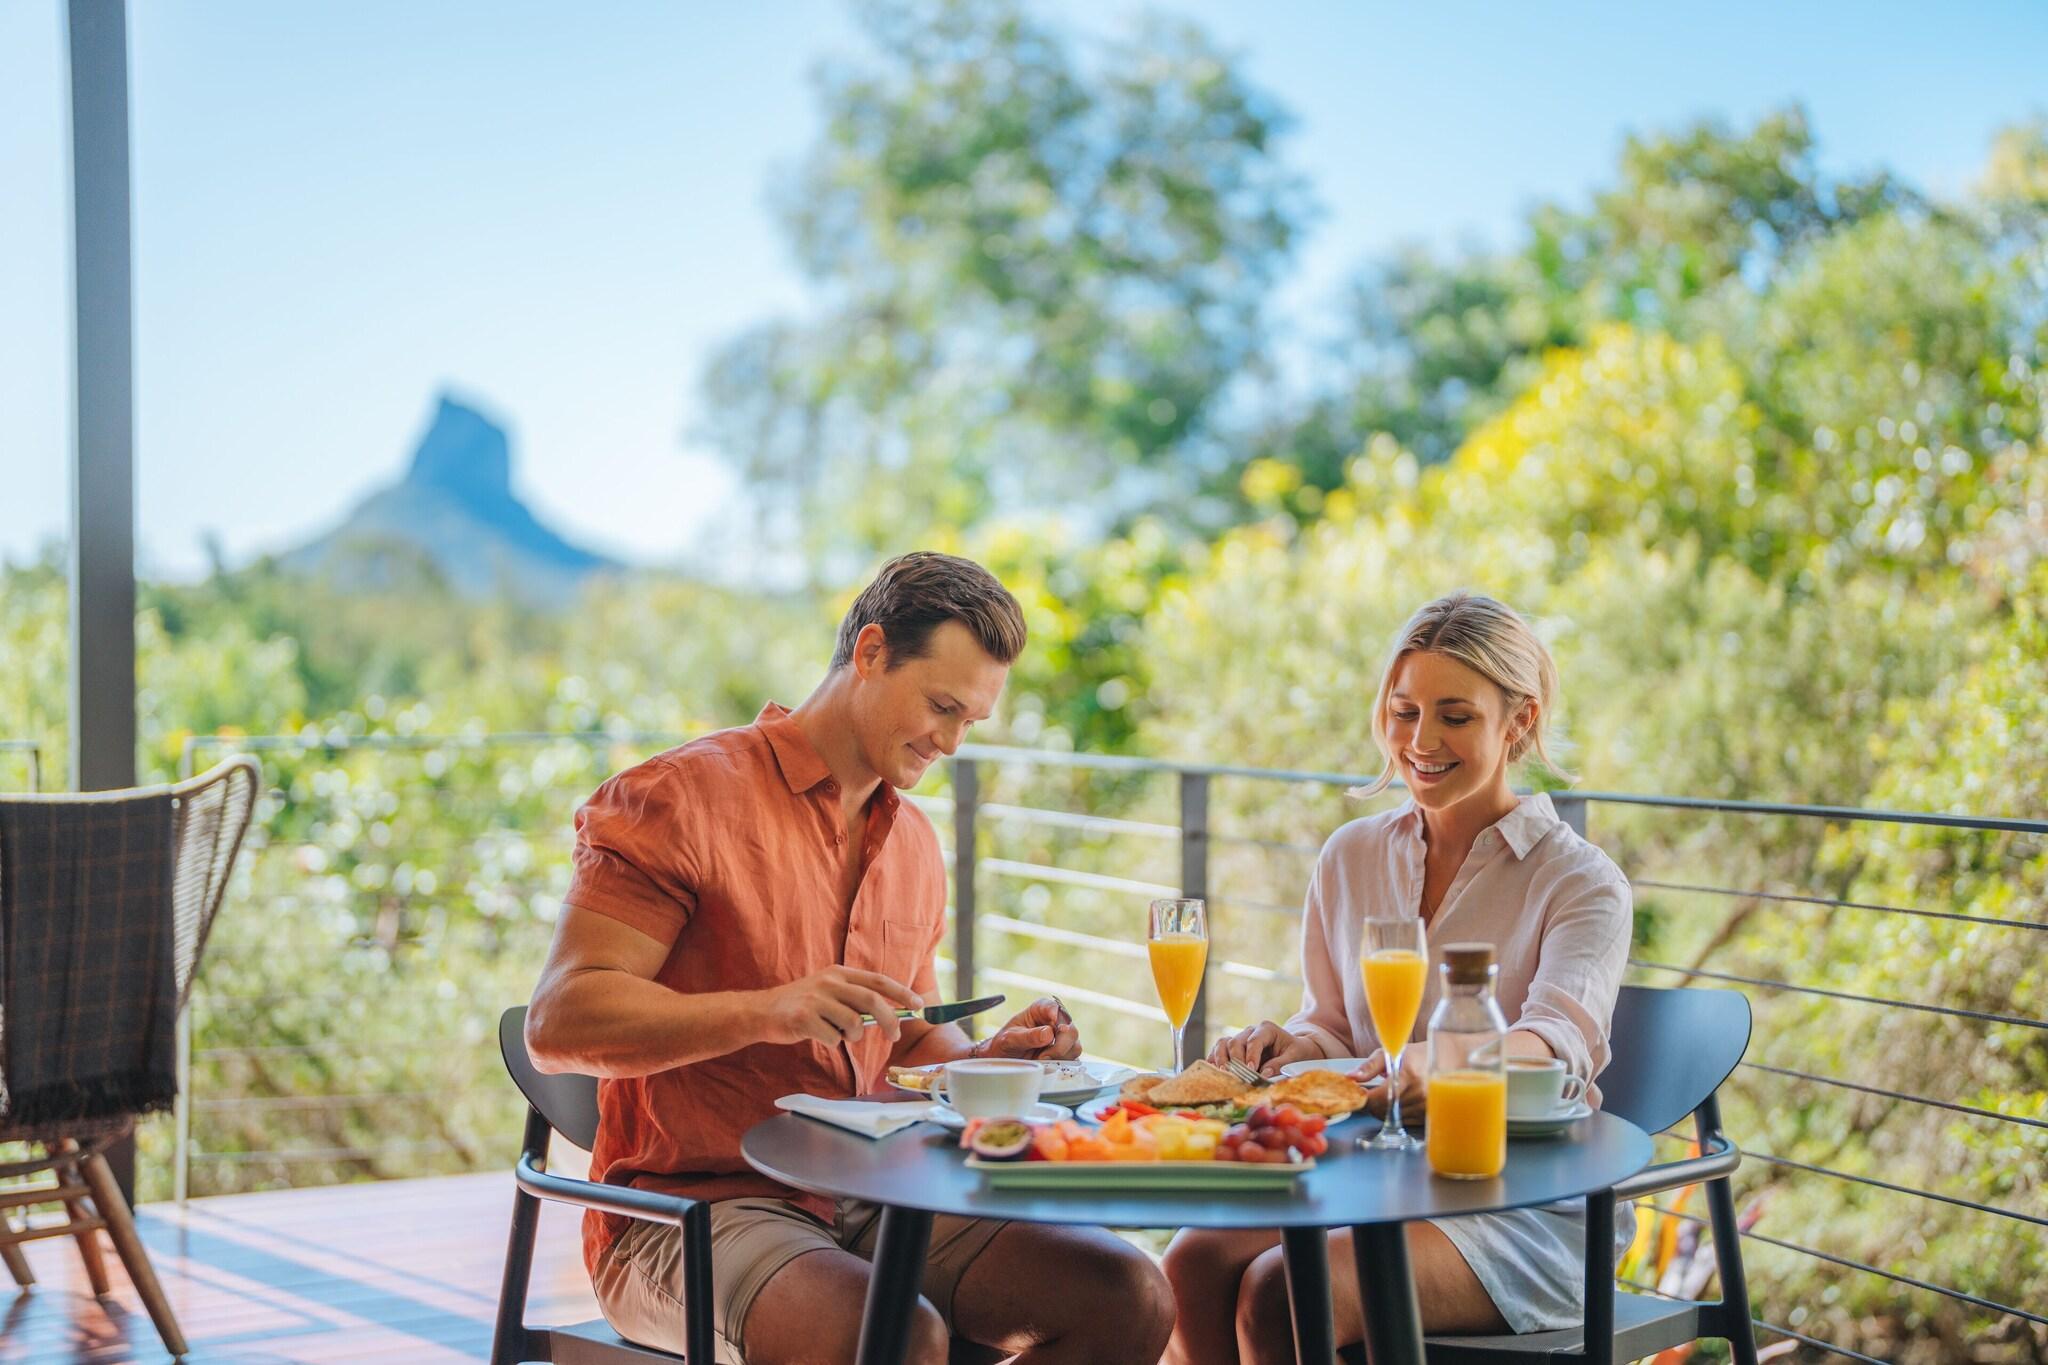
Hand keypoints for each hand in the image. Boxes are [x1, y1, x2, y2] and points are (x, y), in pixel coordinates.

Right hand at [755, 967, 923, 1047]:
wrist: (761, 1012)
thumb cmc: (800, 1006)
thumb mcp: (827, 992)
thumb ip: (852, 999)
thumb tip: (887, 1017)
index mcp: (838, 973)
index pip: (877, 980)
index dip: (901, 992)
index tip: (918, 1004)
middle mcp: (829, 982)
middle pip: (871, 1001)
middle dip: (890, 1020)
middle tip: (895, 1036)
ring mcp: (816, 999)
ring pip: (854, 1023)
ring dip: (854, 1036)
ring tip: (840, 1035)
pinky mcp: (804, 1018)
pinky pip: (833, 1038)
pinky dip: (833, 1042)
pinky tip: (819, 1036)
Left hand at [976, 996, 1079, 1059]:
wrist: (1003, 1058)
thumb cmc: (1006, 1043)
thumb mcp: (1010, 1039)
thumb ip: (1027, 1036)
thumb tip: (1047, 1034)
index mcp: (1041, 1009)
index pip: (1055, 1008)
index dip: (1057, 1018)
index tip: (1053, 1029)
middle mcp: (1055, 1021)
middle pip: (1071, 1030)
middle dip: (1059, 1046)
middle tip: (1044, 1056)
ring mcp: (1062, 1037)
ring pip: (1075, 1046)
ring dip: (1059, 1057)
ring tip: (1041, 1060)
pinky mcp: (1065, 1052)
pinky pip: (1072, 1058)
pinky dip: (1061, 1064)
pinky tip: (1047, 1065)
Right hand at [1209, 1021, 1322, 1076]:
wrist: (1294, 1048)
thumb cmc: (1296, 1051)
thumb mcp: (1295, 1057)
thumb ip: (1280, 1064)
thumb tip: (1264, 1074)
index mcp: (1267, 1029)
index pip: (1254, 1041)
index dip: (1251, 1056)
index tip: (1252, 1070)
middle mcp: (1250, 1031)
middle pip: (1236, 1042)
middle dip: (1236, 1060)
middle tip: (1238, 1077)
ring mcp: (1240, 1038)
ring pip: (1223, 1043)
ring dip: (1221, 1059)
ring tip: (1223, 1073)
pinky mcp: (1233, 1048)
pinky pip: (1219, 1050)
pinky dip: (1215, 1059)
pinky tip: (1214, 1071)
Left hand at [1349, 1048, 1428, 1121]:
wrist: (1444, 1060)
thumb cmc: (1414, 1056)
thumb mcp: (1390, 1054)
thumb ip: (1369, 1067)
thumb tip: (1351, 1078)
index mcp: (1409, 1075)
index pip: (1381, 1097)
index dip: (1367, 1098)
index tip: (1361, 1093)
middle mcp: (1419, 1092)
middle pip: (1385, 1110)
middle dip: (1374, 1104)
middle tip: (1374, 1093)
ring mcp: (1426, 1105)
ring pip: (1393, 1118)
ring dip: (1385, 1110)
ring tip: (1390, 1095)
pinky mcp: (1429, 1114)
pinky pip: (1405, 1122)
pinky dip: (1398, 1115)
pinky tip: (1400, 1102)